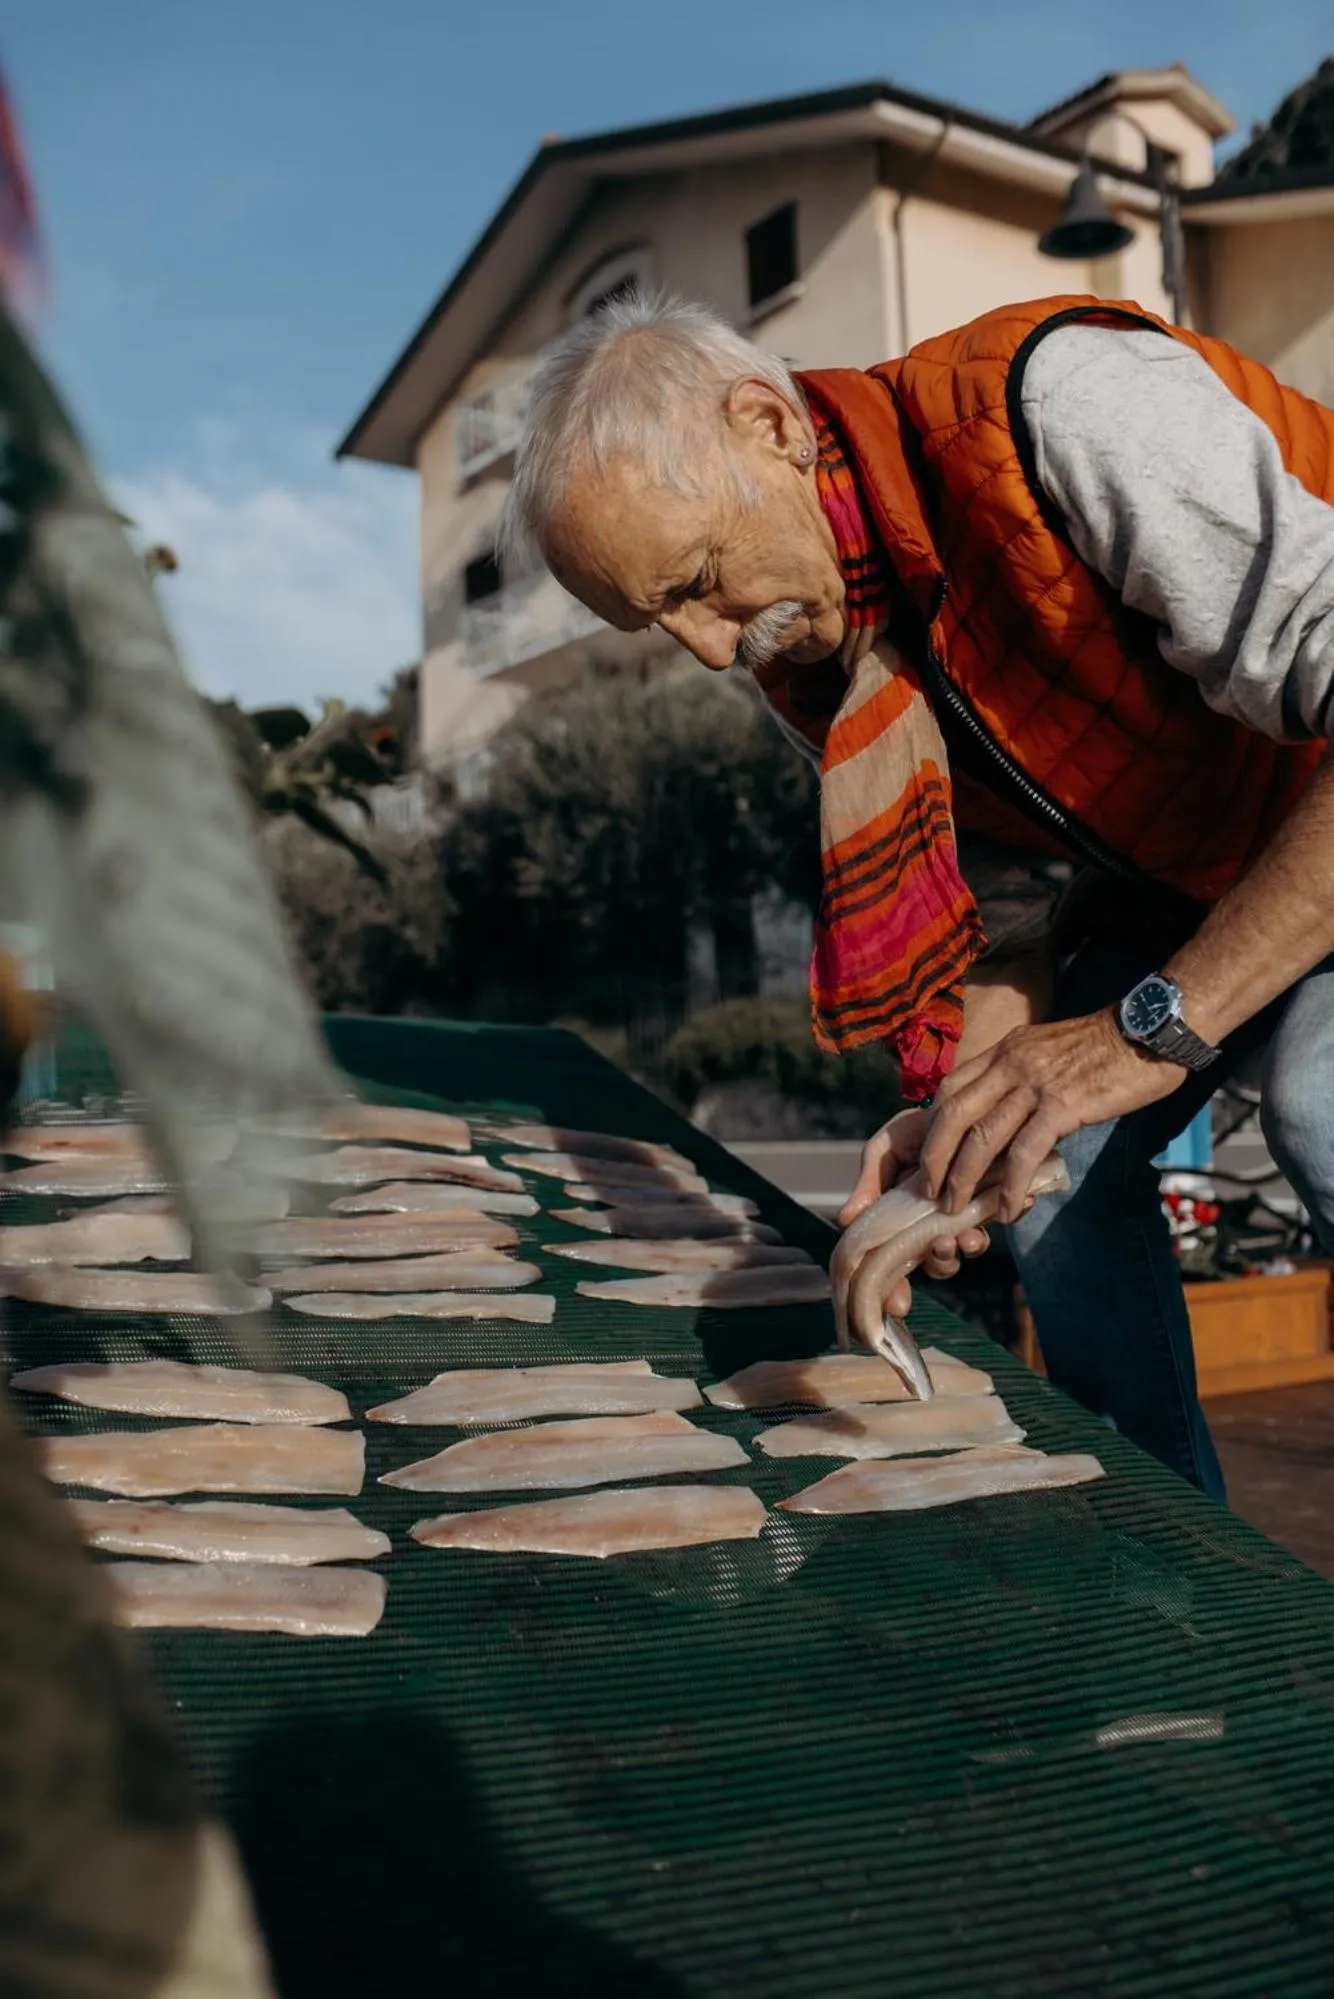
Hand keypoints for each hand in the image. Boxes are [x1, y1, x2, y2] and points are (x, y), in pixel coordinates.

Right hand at [839, 1107, 991, 1318]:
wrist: (952, 1105)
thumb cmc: (912, 1133)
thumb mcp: (883, 1151)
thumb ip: (868, 1184)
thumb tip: (845, 1219)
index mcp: (901, 1223)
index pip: (893, 1267)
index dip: (893, 1290)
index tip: (898, 1304)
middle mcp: (934, 1227)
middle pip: (937, 1263)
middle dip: (940, 1262)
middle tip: (942, 1247)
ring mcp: (966, 1217)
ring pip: (968, 1246)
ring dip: (969, 1245)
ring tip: (970, 1233)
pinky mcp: (996, 1200)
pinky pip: (1005, 1214)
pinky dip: (1011, 1211)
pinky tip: (1018, 1202)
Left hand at [921, 1007, 1185, 1222]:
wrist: (1150, 1031)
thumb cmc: (1108, 1046)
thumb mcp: (1048, 1050)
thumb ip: (1022, 1076)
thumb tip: (1007, 1117)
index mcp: (1005, 1050)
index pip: (951, 1087)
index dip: (933, 1126)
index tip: (929, 1155)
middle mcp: (1011, 1064)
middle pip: (953, 1113)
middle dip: (934, 1157)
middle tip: (928, 1190)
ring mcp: (1035, 1084)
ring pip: (982, 1136)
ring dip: (963, 1177)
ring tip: (955, 1206)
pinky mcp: (1063, 1106)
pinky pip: (1025, 1152)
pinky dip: (1011, 1185)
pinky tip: (1007, 1208)